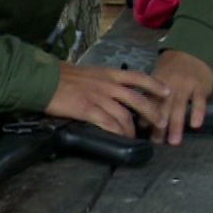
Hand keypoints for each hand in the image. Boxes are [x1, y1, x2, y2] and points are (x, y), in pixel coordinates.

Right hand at [45, 62, 170, 139]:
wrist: (45, 79)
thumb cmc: (64, 76)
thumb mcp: (90, 72)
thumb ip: (105, 80)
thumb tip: (115, 90)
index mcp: (109, 73)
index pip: (138, 77)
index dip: (155, 85)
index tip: (167, 92)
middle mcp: (107, 84)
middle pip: (137, 98)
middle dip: (152, 111)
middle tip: (161, 122)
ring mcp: (98, 97)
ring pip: (124, 115)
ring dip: (133, 128)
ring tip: (137, 137)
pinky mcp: (87, 109)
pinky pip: (108, 123)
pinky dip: (117, 133)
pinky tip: (121, 139)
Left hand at [145, 49, 212, 145]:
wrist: (192, 49)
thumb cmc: (172, 67)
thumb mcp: (158, 77)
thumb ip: (151, 98)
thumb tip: (141, 121)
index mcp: (157, 83)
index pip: (150, 102)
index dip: (146, 117)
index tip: (144, 133)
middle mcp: (170, 85)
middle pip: (164, 107)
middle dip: (160, 126)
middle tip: (157, 142)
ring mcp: (187, 85)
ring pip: (180, 107)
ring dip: (177, 125)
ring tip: (174, 141)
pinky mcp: (201, 86)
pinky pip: (199, 101)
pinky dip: (197, 113)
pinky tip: (195, 125)